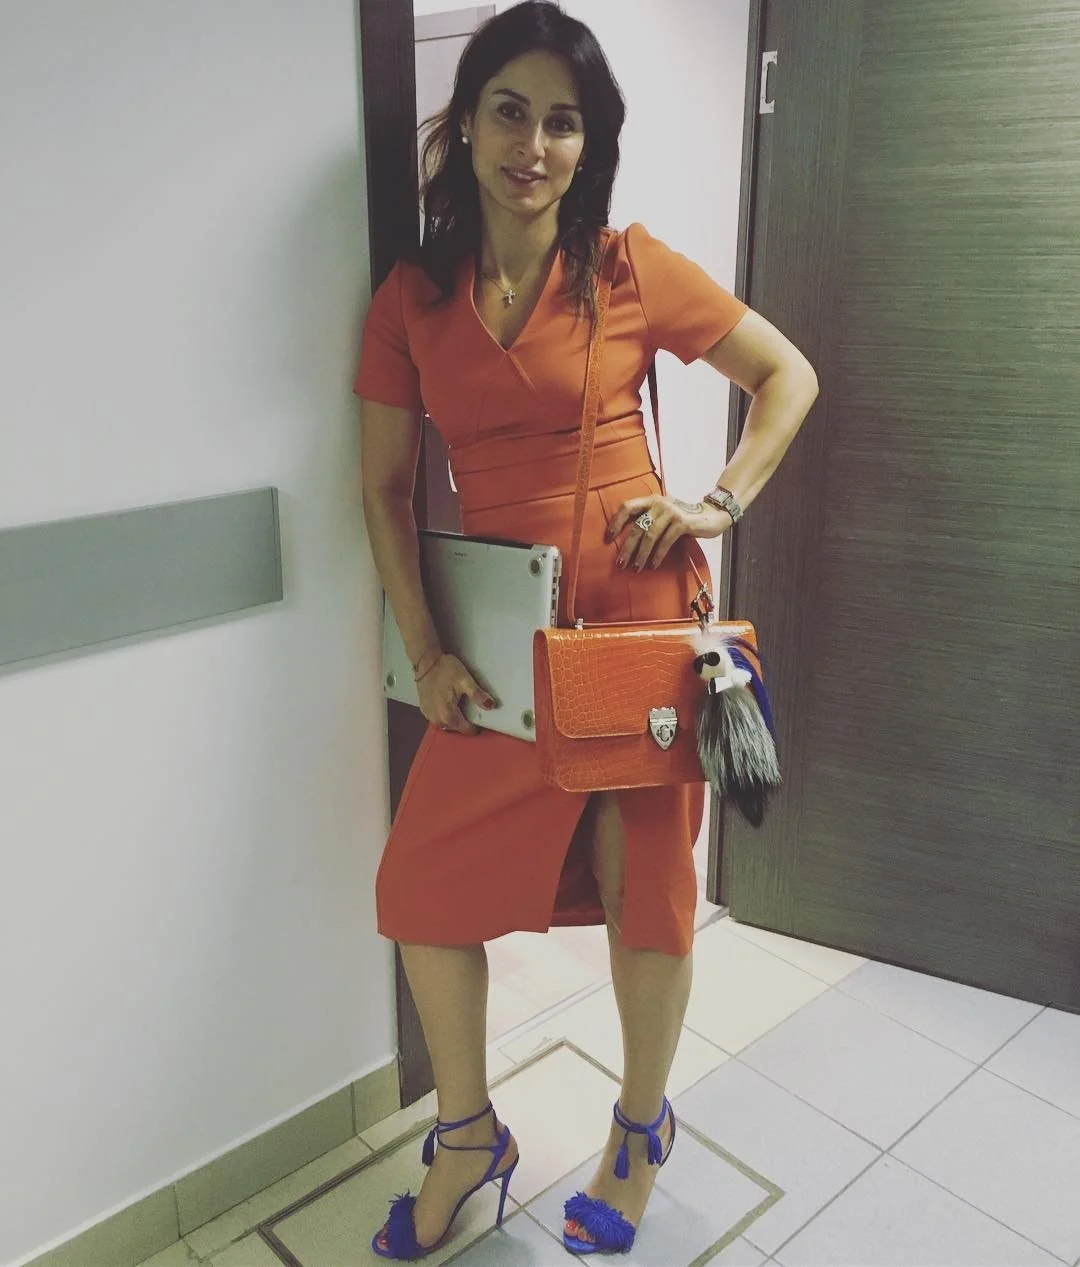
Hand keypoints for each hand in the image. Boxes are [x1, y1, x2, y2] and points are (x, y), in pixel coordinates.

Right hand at [417, 653, 497, 734]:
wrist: (426, 661)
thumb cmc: (445, 670)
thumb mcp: (465, 680)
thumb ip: (477, 695)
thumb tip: (491, 706)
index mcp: (448, 715)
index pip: (467, 731)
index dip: (476, 726)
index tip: (481, 718)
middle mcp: (437, 720)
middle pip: (457, 729)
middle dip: (465, 723)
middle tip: (472, 710)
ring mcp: (429, 715)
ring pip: (446, 725)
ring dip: (454, 720)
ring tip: (460, 707)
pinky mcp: (424, 709)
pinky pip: (438, 719)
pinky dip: (444, 715)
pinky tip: (448, 704)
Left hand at [604, 497, 732, 570]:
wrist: (712, 515)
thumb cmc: (683, 519)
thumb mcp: (664, 515)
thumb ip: (649, 521)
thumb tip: (628, 541)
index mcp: (651, 500)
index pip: (627, 507)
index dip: (616, 521)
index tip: (608, 538)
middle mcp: (659, 503)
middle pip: (637, 526)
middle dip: (627, 547)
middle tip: (621, 563)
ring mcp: (671, 512)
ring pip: (650, 536)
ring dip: (641, 554)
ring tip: (636, 567)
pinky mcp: (682, 522)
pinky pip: (665, 541)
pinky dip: (657, 554)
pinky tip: (653, 565)